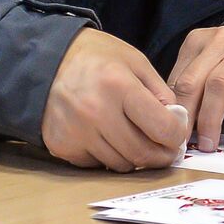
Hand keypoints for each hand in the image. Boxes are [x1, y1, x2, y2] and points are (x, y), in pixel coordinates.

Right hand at [41, 28, 189, 171]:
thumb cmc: (97, 58)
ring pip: (121, 164)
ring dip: (135, 158)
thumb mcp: (136, 62)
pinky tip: (108, 138)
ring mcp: (76, 132)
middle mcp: (96, 112)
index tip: (177, 135)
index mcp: (119, 86)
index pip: (161, 128)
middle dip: (161, 156)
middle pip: (142, 153)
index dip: (176, 136)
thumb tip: (176, 124)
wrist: (46, 61)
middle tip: (166, 151)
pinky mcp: (61, 146)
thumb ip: (160, 92)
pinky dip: (108, 156)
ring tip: (136, 140)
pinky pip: (97, 164)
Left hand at [167, 27, 223, 151]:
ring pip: (218, 86)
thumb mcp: (211, 73)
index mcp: (199, 41)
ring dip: (210, 120)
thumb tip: (174, 123)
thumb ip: (192, 91)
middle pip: (193, 81)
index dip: (172, 110)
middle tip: (184, 143)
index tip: (171, 134)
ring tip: (210, 144)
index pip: (177, 78)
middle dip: (187, 116)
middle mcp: (221, 40)